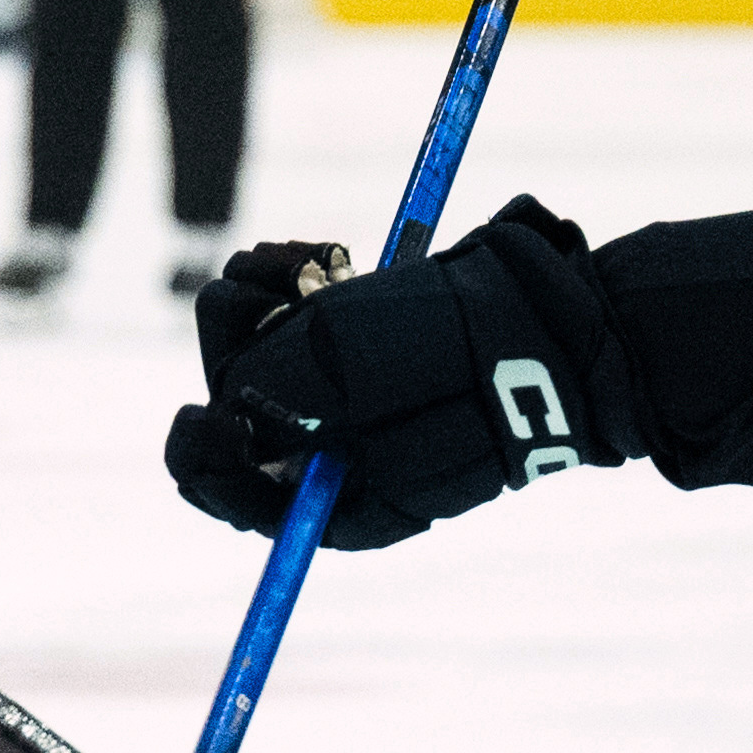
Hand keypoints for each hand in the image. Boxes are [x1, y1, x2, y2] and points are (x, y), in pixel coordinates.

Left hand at [162, 203, 636, 551]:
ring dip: (262, 287)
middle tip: (273, 298)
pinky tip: (332, 254)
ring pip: (249, 334)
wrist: (551, 316)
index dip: (201, 453)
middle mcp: (326, 447)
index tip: (208, 408)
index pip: (223, 490)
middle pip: (225, 392)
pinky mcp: (357, 332)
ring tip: (316, 265)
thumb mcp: (351, 371)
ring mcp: (341, 387)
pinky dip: (293, 272)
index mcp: (330, 498)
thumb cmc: (460, 356)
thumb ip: (267, 391)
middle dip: (238, 331)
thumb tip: (219, 402)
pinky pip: (288, 303)